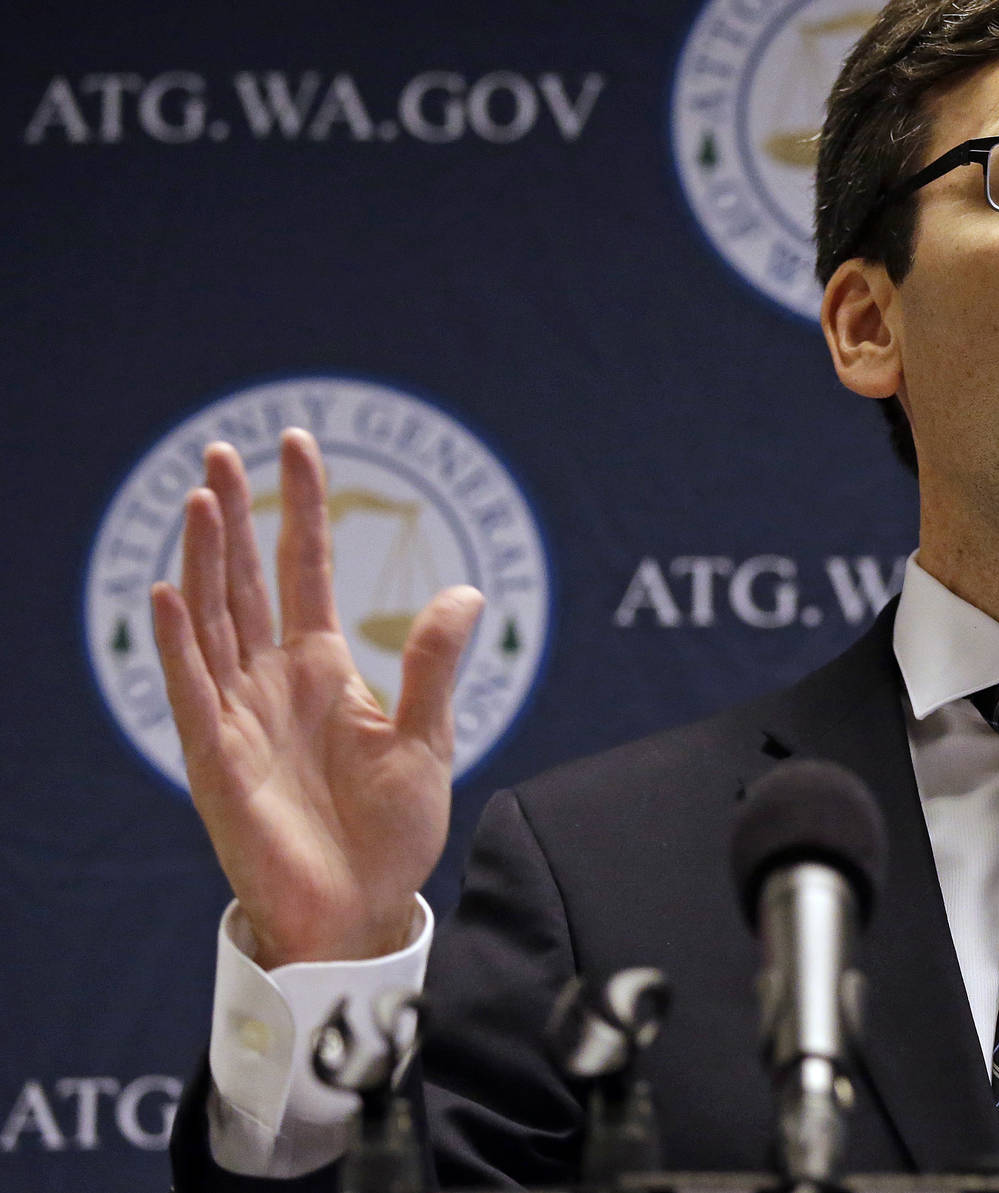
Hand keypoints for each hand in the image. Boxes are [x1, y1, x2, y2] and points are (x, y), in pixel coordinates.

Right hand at [150, 429, 483, 967]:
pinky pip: (194, 694)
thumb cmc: (391, 834)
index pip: (306, 569)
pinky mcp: (218, 762)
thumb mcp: (427, 739)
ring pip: (214, 622)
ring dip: (206, 561)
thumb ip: (435, 665)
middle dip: (236, 515)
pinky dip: (182, 644)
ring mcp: (241, 717)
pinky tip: (172, 593)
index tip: (299, 444)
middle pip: (247, 581)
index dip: (301, 508)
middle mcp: (274, 681)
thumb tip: (467, 592)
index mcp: (324, 669)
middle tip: (221, 448)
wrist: (362, 911)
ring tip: (203, 497)